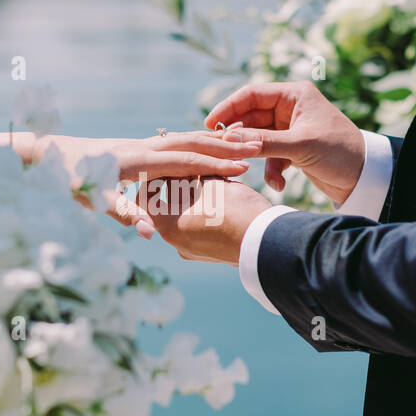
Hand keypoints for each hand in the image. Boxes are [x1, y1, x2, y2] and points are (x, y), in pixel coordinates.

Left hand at [38, 131, 260, 236]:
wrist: (46, 154)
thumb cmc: (69, 179)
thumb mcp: (94, 199)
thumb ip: (125, 214)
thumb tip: (150, 232)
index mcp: (138, 160)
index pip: (186, 160)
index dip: (216, 164)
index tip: (244, 168)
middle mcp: (143, 147)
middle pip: (193, 142)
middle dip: (225, 147)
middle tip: (257, 148)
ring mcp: (141, 145)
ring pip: (186, 138)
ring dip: (214, 142)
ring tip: (244, 145)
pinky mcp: (137, 147)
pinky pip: (174, 142)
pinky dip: (196, 142)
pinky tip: (209, 148)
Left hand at [146, 177, 271, 264]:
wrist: (268, 243)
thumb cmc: (237, 211)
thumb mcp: (211, 184)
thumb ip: (192, 175)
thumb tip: (184, 168)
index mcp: (167, 224)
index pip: (147, 194)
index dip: (157, 174)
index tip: (170, 162)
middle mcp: (175, 242)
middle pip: (166, 206)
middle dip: (178, 185)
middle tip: (190, 168)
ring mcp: (192, 250)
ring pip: (184, 216)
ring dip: (192, 198)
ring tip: (208, 180)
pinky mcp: (209, 253)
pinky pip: (198, 228)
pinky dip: (203, 211)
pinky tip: (218, 198)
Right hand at [206, 81, 364, 203]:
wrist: (365, 178)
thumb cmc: (339, 152)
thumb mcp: (300, 146)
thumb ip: (264, 141)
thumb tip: (230, 138)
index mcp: (294, 95)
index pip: (252, 94)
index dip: (229, 108)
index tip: (210, 124)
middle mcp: (291, 108)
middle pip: (251, 116)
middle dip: (239, 136)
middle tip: (222, 150)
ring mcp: (291, 128)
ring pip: (259, 138)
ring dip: (256, 156)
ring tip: (250, 168)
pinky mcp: (294, 148)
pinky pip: (271, 154)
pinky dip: (272, 169)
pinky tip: (280, 184)